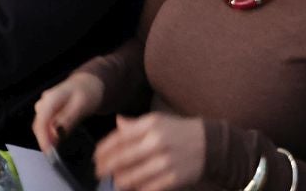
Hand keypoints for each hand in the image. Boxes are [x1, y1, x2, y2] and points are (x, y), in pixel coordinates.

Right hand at [31, 71, 105, 154]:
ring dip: (45, 138)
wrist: (89, 82)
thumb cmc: (88, 92)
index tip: (49, 152)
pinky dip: (49, 134)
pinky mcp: (47, 110)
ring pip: (40, 126)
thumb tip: (54, 135)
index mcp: (51, 98)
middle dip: (44, 141)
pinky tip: (56, 141)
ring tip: (55, 150)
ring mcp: (44, 105)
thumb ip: (67, 120)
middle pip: (38, 126)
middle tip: (53, 156)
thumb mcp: (81, 106)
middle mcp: (44, 101)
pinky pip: (44, 125)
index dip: (43, 139)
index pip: (40, 122)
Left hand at [92, 113, 206, 190]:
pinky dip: (136, 189)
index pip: (119, 138)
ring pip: (131, 177)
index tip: (96, 157)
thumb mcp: (159, 120)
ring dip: (119, 181)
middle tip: (99, 172)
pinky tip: (132, 188)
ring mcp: (165, 162)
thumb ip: (136, 124)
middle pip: (122, 159)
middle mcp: (157, 142)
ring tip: (115, 181)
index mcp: (151, 125)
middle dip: (106, 168)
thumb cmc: (179, 131)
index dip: (103, 150)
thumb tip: (117, 122)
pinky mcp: (172, 179)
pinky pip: (146, 188)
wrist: (209, 144)